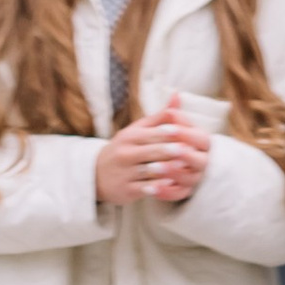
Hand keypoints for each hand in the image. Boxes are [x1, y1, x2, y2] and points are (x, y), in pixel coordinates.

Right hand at [95, 97, 211, 209]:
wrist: (96, 173)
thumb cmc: (125, 147)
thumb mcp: (138, 129)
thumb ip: (160, 116)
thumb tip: (178, 95)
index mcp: (131, 136)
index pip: (152, 133)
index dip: (169, 133)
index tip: (186, 132)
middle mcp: (126, 153)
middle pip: (152, 151)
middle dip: (170, 151)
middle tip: (189, 151)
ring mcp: (125, 172)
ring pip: (149, 170)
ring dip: (167, 170)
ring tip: (185, 169)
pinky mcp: (126, 190)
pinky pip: (144, 188)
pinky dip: (158, 187)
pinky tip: (171, 185)